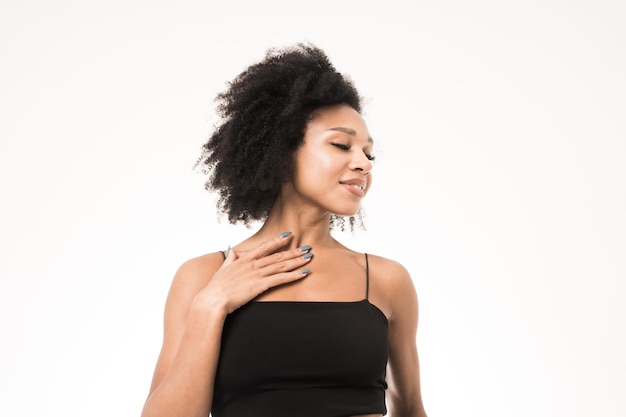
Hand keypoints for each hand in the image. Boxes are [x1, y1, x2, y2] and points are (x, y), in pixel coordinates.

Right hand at [194, 232, 311, 314]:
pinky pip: (281, 279)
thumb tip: (232, 251)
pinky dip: (294, 275)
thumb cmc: (216, 287)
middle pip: (278, 255)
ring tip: (309, 257)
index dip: (277, 240)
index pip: (264, 247)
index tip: (288, 235)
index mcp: (244, 260)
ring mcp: (257, 274)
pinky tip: (304, 273)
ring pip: (282, 265)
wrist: (213, 299)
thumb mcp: (222, 269)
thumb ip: (230, 259)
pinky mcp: (261, 285)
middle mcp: (253, 264)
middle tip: (307, 247)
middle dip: (294, 251)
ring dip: (297, 261)